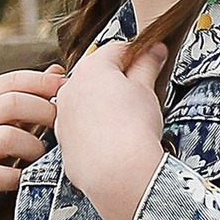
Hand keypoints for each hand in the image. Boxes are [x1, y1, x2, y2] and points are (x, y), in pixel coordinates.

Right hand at [0, 68, 63, 219]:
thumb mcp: (2, 123)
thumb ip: (27, 98)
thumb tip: (57, 71)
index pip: (12, 81)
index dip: (42, 82)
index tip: (67, 88)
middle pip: (12, 103)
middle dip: (45, 112)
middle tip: (62, 126)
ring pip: (7, 137)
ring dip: (34, 147)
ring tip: (42, 155)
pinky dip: (16, 176)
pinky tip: (24, 177)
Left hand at [53, 36, 168, 219]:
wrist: (117, 172)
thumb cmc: (132, 128)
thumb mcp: (147, 89)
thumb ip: (148, 64)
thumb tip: (155, 48)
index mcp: (92, 67)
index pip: (117, 49)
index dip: (138, 56)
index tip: (150, 65)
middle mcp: (70, 87)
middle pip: (98, 75)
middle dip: (119, 82)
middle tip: (140, 97)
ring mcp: (63, 115)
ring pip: (87, 102)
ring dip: (105, 106)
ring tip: (127, 121)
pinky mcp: (63, 141)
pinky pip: (80, 127)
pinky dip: (94, 129)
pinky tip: (112, 139)